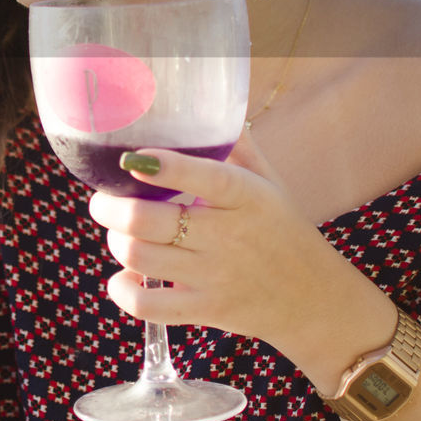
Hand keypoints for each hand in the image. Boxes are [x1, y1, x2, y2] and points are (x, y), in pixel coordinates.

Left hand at [87, 132, 393, 381]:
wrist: (314, 298)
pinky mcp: (205, 310)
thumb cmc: (282, 229)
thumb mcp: (268, 182)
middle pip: (148, 221)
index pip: (202, 177)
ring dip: (115, 241)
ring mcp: (214, 276)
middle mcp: (227, 236)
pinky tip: (125, 276)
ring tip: (119, 232)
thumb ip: (236, 146)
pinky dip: (122, 290)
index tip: (132, 159)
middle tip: (105, 199)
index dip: (163, 167)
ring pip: (139, 257)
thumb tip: (207, 111)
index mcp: (245, 196)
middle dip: (110, 206)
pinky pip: (147, 306)